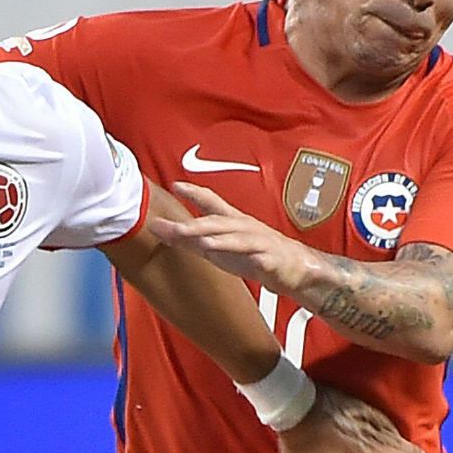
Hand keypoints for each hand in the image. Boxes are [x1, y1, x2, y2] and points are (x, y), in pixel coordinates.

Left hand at [145, 181, 318, 293]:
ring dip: (225, 242)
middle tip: (176, 229)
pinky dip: (261, 261)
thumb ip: (188, 238)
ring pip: (242, 241)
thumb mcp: (217, 246)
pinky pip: (268, 261)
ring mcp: (261, 244)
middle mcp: (245, 228)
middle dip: (198, 226)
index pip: (212, 203)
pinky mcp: (275, 262)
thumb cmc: (253, 253)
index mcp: (232, 221)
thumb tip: (158, 228)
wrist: (294, 267)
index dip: (195, 193)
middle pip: (220, 224)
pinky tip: (256, 263)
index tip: (176, 185)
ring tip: (206, 245)